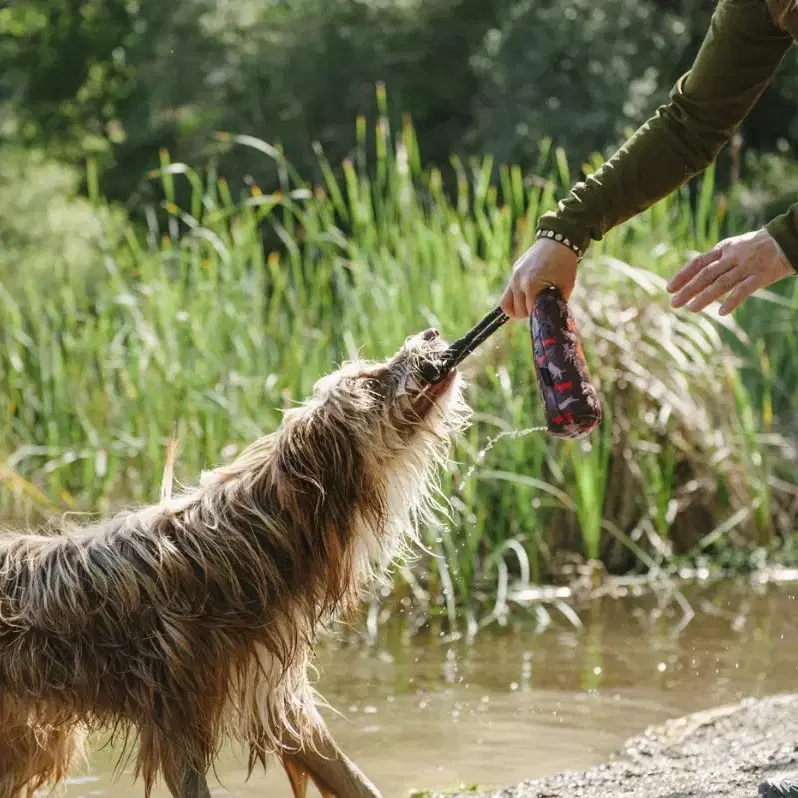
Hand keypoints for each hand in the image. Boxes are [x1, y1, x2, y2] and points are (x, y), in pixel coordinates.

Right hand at [500, 238, 578, 318]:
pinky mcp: (514, 273)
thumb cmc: (564, 264)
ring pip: (506, 305)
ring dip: (517, 310)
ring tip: (529, 308)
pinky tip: (525, 299)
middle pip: (517, 311)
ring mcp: (514, 277)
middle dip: (529, 314)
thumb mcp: (565, 287)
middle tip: (540, 309)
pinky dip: (515, 300)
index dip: (539, 316)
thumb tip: (551, 317)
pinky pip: (508, 293)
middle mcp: (518, 282)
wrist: (558, 240)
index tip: (547, 313)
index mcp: (531, 286)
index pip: (529, 312)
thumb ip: (556, 304)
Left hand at [667, 228, 793, 315]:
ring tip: (691, 309)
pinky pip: (744, 290)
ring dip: (705, 297)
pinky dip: (732, 301)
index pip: (698, 262)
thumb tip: (691, 277)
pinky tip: (721, 312)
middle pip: (706, 274)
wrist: (786, 240)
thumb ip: (715, 261)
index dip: (682, 275)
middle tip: (674, 303)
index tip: (669, 289)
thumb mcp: (732, 248)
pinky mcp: (761, 276)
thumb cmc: (754, 247)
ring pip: (722, 283)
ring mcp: (746, 266)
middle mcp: (732, 257)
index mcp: (723, 249)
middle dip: (688, 289)